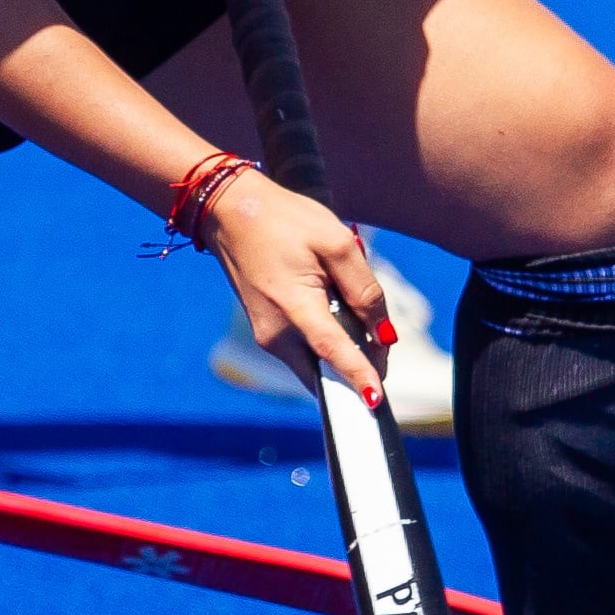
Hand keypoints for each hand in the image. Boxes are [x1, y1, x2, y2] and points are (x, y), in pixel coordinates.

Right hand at [208, 168, 389, 407]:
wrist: (230, 211)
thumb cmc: (284, 221)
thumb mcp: (336, 242)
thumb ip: (365, 289)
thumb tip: (384, 333)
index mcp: (294, 308)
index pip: (333, 353)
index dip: (358, 377)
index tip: (375, 402)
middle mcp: (276, 334)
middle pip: (328, 370)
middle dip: (359, 365)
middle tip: (381, 339)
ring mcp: (268, 337)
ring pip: (317, 362)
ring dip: (342, 348)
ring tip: (349, 305)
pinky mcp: (266, 333)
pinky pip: (304, 349)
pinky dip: (325, 339)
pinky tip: (330, 304)